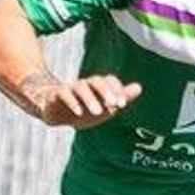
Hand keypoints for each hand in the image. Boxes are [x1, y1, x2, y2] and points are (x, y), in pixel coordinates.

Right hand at [24, 73, 141, 127]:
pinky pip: (64, 94)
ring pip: (80, 87)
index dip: (117, 90)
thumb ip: (121, 97)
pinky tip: (79, 112)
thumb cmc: (84, 109)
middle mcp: (85, 85)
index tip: (123, 104)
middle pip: (96, 81)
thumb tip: (139, 87)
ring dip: (90, 99)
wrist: (55, 113)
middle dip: (106, 91)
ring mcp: (70, 89)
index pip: (109, 80)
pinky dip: (72, 102)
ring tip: (99, 112)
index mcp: (97, 87)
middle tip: (115, 105)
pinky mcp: (55, 95)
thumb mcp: (104, 106)